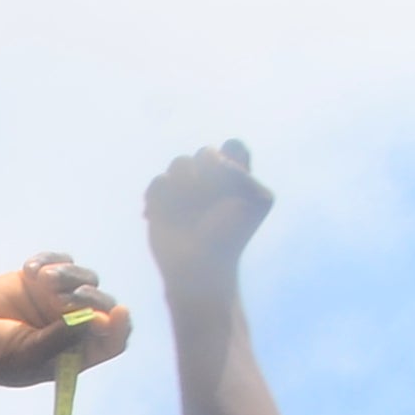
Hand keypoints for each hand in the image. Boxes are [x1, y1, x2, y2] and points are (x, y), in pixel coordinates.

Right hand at [0, 254, 129, 390]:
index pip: (113, 340)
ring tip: (40, 280)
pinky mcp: (38, 280)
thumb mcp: (26, 355)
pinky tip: (28, 269)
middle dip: (89, 298)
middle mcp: (71, 326)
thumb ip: (62, 338)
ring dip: (67, 274)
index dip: (120, 327)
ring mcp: (55, 300)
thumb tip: (99, 320)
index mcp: (74, 353)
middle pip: (101, 305)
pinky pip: (60, 260)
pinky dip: (49, 260)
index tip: (118, 312)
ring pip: (84, 277)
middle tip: (65, 297)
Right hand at [143, 140, 274, 289]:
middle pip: (205, 152)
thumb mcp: (256, 201)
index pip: (233, 146)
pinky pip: (158, 182)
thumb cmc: (230, 237)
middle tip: (209, 199)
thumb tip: (213, 163)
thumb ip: (243, 173)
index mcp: (234, 176)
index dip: (231, 158)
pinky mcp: (160, 200)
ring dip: (183, 185)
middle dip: (206, 175)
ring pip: (179, 162)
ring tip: (186, 211)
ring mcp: (183, 189)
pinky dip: (160, 199)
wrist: (199, 268)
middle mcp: (209, 179)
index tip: (233, 183)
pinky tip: (164, 218)